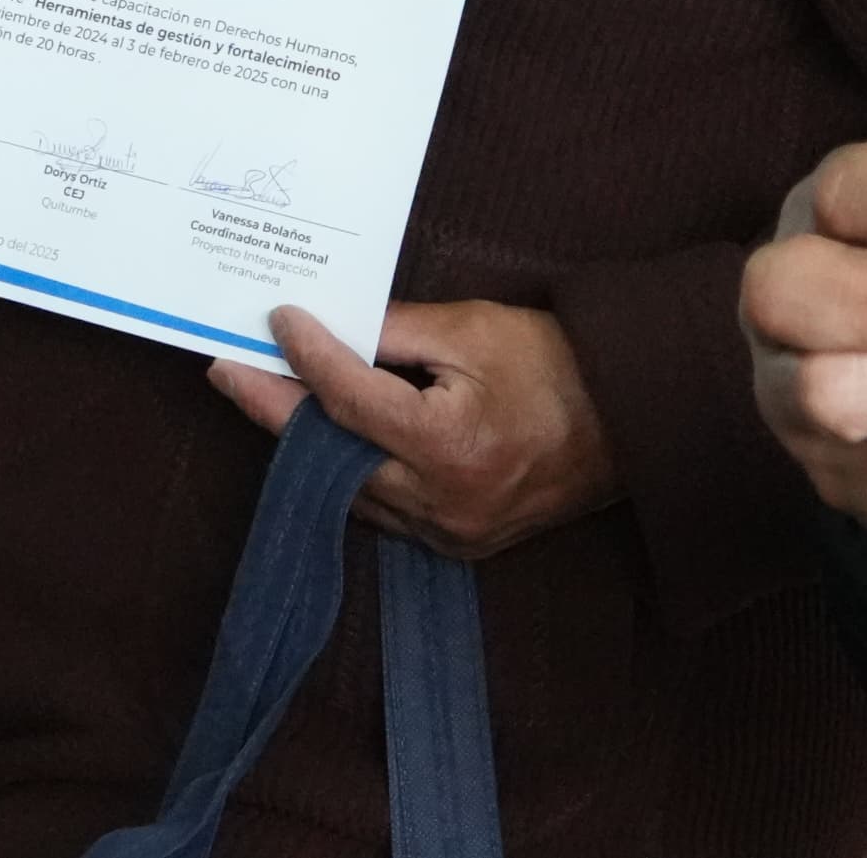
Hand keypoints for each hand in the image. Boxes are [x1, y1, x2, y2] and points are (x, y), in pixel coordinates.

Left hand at [208, 301, 621, 560]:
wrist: (636, 421)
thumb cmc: (559, 364)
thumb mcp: (475, 328)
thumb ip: (396, 329)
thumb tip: (332, 323)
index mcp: (449, 445)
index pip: (349, 401)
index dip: (305, 359)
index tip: (274, 321)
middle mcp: (441, 502)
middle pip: (330, 456)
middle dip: (276, 410)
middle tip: (230, 370)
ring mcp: (449, 533)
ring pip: (350, 491)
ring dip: (307, 444)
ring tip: (265, 396)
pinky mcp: (458, 545)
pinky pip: (382, 510)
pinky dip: (351, 472)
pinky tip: (326, 437)